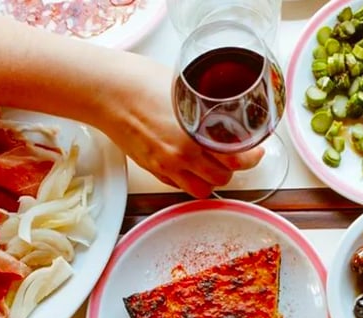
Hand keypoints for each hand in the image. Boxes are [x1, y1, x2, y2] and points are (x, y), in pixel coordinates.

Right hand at [92, 54, 263, 197]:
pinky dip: (189, 180)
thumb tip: (223, 111)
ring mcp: (165, 166)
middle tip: (234, 156)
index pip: (236, 159)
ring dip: (210, 180)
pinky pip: (179, 186)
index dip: (251, 158)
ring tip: (212, 165)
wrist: (105, 92)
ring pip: (201, 190)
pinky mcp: (152, 170)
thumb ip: (205, 107)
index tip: (256, 152)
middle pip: (221, 179)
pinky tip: (189, 165)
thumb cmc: (139, 81)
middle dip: (231, 169)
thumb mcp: (184, 89)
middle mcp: (180, 156)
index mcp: (193, 135)